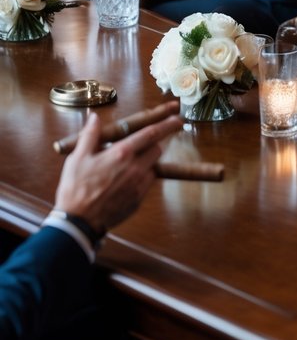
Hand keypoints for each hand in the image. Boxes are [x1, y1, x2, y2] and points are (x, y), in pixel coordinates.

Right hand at [54, 105, 180, 235]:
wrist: (79, 222)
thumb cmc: (76, 188)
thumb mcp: (77, 157)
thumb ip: (90, 135)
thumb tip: (94, 117)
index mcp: (122, 154)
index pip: (151, 134)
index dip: (167, 125)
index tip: (177, 119)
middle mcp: (135, 168)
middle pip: (157, 150)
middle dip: (153, 144)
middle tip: (140, 145)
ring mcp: (139, 186)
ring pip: (153, 167)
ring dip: (146, 162)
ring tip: (128, 165)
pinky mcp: (138, 200)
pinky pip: (147, 183)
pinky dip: (141, 178)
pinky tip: (125, 180)